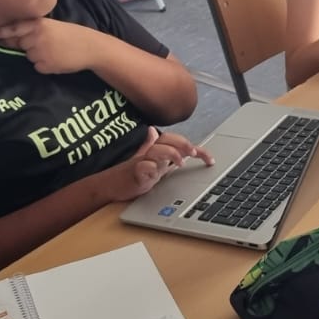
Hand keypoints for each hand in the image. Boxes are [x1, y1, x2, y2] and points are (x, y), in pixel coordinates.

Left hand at [0, 18, 101, 73]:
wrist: (91, 47)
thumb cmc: (73, 35)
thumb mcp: (53, 27)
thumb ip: (36, 31)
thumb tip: (19, 41)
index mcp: (38, 24)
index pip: (14, 28)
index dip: (0, 32)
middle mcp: (35, 37)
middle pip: (21, 44)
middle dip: (29, 45)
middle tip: (50, 44)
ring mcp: (39, 52)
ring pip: (29, 57)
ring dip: (39, 56)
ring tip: (57, 52)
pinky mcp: (44, 65)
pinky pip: (38, 67)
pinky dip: (46, 65)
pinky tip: (59, 60)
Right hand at [93, 128, 213, 201]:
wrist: (108, 186)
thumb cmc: (130, 175)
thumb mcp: (151, 163)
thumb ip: (159, 151)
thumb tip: (157, 132)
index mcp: (156, 152)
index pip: (176, 141)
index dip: (194, 147)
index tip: (210, 159)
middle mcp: (150, 154)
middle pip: (166, 139)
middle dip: (182, 144)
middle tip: (193, 153)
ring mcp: (141, 162)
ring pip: (156, 150)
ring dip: (170, 154)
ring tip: (179, 163)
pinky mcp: (133, 174)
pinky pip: (142, 167)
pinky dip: (149, 168)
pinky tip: (155, 173)